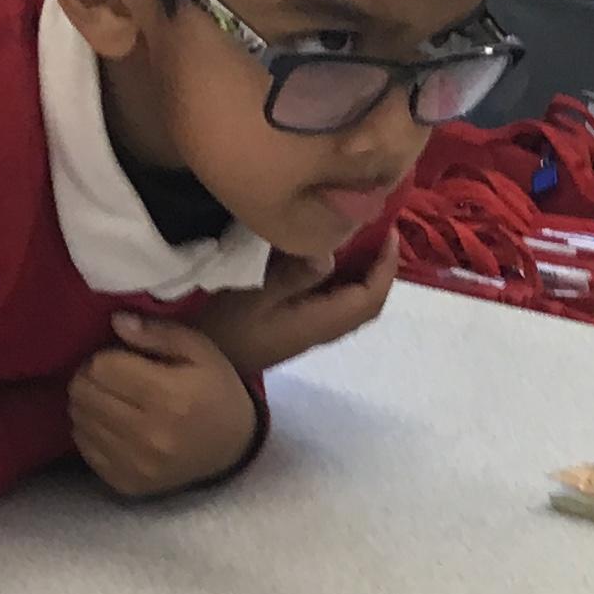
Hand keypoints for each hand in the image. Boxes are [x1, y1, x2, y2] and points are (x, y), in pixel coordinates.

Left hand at [68, 318, 261, 497]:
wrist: (233, 449)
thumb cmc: (216, 391)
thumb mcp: (200, 350)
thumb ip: (157, 332)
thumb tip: (116, 321)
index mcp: (168, 397)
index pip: (101, 367)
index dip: (104, 356)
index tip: (118, 357)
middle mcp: (148, 435)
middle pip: (83, 394)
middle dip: (89, 378)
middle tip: (108, 376)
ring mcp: (135, 464)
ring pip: (78, 420)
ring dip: (87, 404)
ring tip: (110, 398)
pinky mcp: (126, 483)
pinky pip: (85, 448)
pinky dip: (90, 431)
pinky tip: (111, 423)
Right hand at [198, 234, 399, 374]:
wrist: (204, 363)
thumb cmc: (224, 327)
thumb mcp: (254, 295)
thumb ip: (294, 276)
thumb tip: (329, 255)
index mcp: (320, 322)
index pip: (369, 297)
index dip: (385, 266)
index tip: (389, 231)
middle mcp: (324, 330)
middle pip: (368, 303)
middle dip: (380, 268)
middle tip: (380, 229)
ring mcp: (312, 331)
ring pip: (353, 303)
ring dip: (364, 273)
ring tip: (362, 237)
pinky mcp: (300, 328)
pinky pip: (336, 302)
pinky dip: (345, 279)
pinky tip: (332, 258)